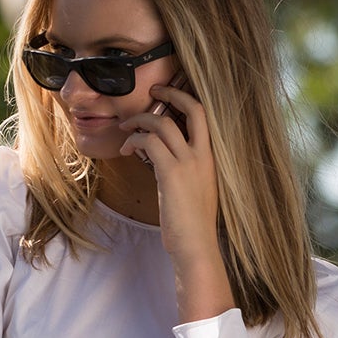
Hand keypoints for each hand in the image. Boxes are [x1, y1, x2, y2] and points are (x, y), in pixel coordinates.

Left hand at [116, 84, 229, 316]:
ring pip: (163, 123)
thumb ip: (180, 169)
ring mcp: (189, 162)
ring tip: (125, 128)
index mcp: (212, 157)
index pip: (204, 115)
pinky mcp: (171, 173)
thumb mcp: (191, 190)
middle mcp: (204, 154)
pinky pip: (150, 142)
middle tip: (152, 91)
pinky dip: (134, 140)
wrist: (196, 246)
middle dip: (171, 93)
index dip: (186, 99)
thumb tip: (155, 154)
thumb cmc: (191, 225)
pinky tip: (126, 149)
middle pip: (192, 107)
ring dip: (140, 120)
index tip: (167, 96)